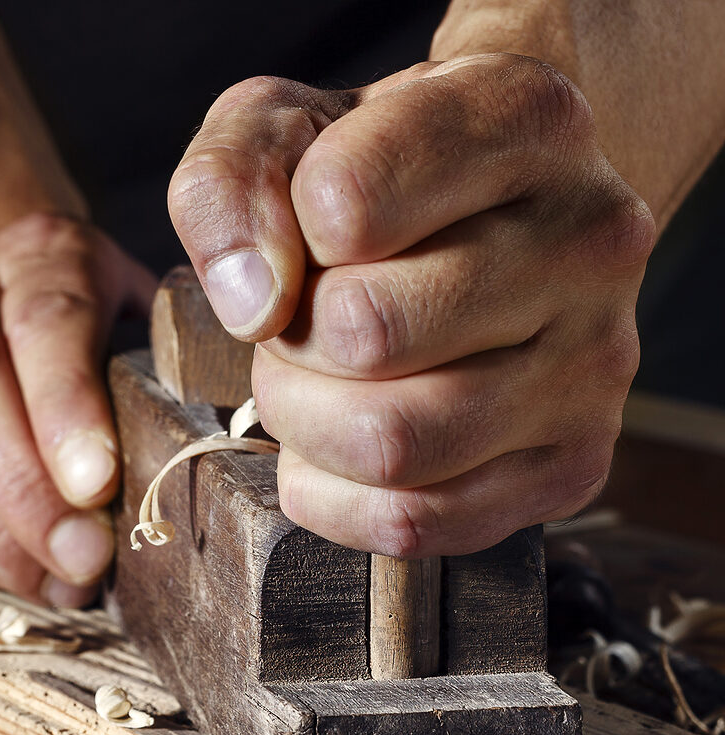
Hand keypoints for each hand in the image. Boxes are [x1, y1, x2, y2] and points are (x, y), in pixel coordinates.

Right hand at [0, 214, 155, 604]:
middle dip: (19, 481)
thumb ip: (170, 372)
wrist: (4, 307)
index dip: (66, 404)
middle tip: (82, 553)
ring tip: (57, 578)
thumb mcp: (149, 321)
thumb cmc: (104, 334)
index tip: (98, 482)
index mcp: (36, 257)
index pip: (43, 320)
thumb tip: (193, 460)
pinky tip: (18, 575)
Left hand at [168, 54, 654, 556]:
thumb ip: (229, 183)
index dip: (286, 227)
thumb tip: (255, 304)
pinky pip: (413, 523)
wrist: (480, 212)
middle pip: (365, 334)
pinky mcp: (573, 464)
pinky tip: (334, 441)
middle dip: (289, 337)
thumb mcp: (277, 128)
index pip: (344, 202)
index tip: (310, 227)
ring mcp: (595, 359)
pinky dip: (333, 495)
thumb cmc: (369, 168)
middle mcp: (588, 236)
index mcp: (525, 121)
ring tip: (317, 377)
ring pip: (390, 442)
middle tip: (303, 317)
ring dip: (306, 419)